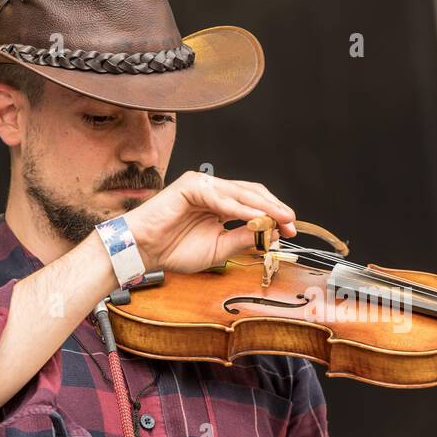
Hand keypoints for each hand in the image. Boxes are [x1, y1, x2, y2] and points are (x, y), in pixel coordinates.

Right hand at [124, 171, 297, 273]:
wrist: (145, 251)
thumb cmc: (174, 249)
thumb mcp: (220, 249)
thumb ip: (244, 239)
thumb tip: (272, 233)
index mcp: (221, 204)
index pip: (254, 203)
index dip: (274, 215)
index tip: (291, 231)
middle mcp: (214, 191)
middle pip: (252, 193)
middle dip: (274, 208)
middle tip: (291, 223)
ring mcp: (202, 185)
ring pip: (240, 192)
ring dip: (263, 206)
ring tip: (280, 219)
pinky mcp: (191, 185)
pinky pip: (221, 197)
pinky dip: (240, 208)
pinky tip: (255, 217)